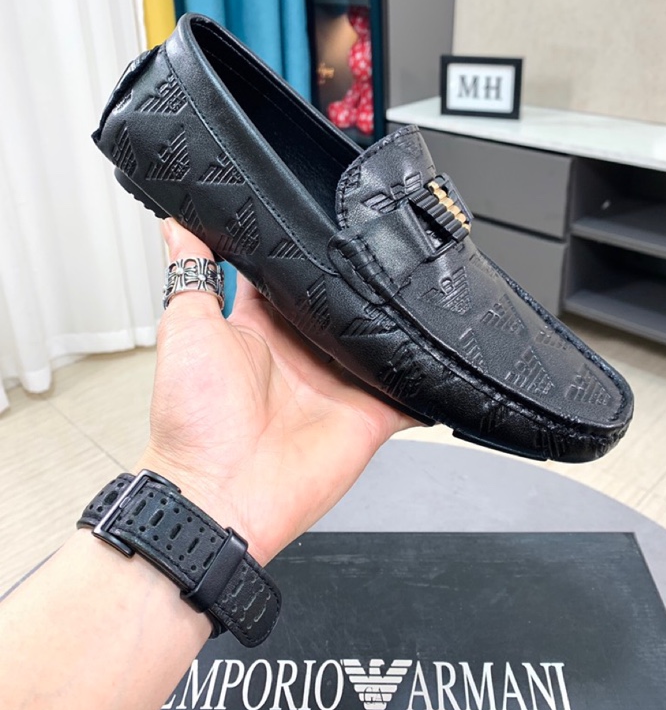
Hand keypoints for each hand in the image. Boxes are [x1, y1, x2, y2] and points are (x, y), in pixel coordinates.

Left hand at [138, 219, 415, 565]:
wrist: (216, 495)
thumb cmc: (192, 422)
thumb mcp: (185, 329)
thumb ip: (191, 273)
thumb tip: (177, 224)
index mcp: (262, 330)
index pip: (293, 277)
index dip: (308, 250)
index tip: (326, 214)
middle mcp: (304, 355)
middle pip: (344, 305)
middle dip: (364, 280)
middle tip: (387, 242)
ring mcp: (339, 385)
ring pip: (381, 340)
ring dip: (398, 320)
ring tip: (422, 284)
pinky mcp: (369, 415)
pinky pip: (410, 391)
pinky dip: (429, 377)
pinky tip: (444, 350)